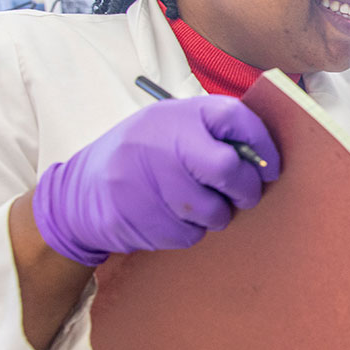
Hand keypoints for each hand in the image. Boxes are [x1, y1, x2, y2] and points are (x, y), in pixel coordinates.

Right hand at [33, 96, 279, 265]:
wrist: (78, 191)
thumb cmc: (141, 156)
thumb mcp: (170, 127)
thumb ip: (212, 134)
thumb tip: (262, 158)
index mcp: (175, 114)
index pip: (234, 118)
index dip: (262, 145)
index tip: (271, 167)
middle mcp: (159, 142)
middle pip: (227, 169)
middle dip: (246, 188)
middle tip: (245, 196)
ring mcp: (143, 180)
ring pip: (211, 209)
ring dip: (217, 215)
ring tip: (201, 206)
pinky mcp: (135, 217)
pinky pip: (188, 234)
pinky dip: (190, 231)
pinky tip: (172, 217)